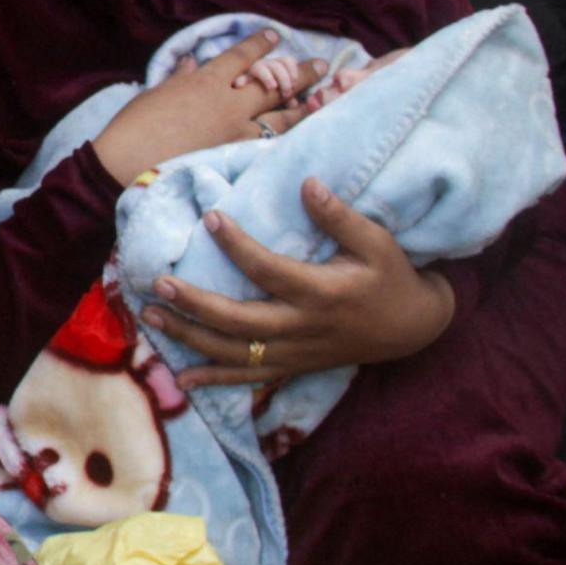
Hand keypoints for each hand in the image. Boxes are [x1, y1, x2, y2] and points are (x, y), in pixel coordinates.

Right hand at [94, 30, 317, 183]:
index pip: (242, 57)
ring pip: (281, 118)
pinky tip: (301, 137)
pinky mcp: (236, 159)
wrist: (127, 163)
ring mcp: (236, 134)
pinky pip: (270, 146)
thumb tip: (193, 61)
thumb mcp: (157, 92)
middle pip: (274, 84)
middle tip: (321, 65)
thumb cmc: (135, 124)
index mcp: (207, 81)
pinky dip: (287, 139)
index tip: (275, 35)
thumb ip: (181, 76)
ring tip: (319, 100)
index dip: (260, 44)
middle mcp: (229, 104)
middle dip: (300, 72)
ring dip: (302, 107)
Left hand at [141, 177, 455, 384]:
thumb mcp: (376, 241)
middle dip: (196, 304)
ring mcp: (296, 353)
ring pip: (236, 354)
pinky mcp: (293, 367)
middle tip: (160, 283)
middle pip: (240, 322)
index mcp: (322, 293)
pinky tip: (182, 379)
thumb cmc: (391, 277)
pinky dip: (215, 380)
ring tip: (153, 316)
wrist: (412, 328)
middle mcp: (304, 328)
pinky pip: (249, 379)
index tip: (211, 217)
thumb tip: (307, 184)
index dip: (237, 245)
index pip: (268, 270)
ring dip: (192, 338)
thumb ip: (340, 216)